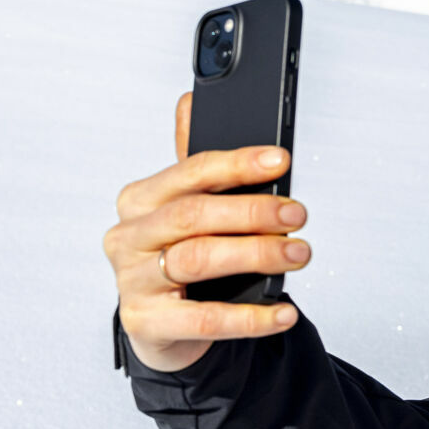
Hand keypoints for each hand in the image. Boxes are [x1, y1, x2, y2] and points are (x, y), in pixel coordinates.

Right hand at [104, 92, 311, 372]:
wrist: (159, 326)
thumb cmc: (178, 257)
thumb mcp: (185, 210)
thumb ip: (194, 164)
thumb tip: (191, 103)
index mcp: (141, 199)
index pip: (191, 172)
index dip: (238, 164)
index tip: (281, 160)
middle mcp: (130, 236)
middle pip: (195, 215)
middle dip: (253, 211)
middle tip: (298, 215)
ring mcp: (133, 281)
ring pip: (198, 259)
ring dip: (257, 255)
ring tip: (298, 254)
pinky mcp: (146, 322)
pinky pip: (204, 319)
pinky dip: (250, 316)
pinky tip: (283, 312)